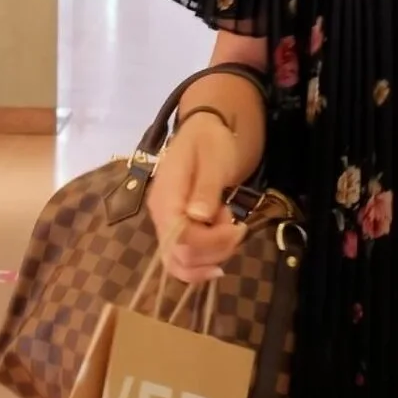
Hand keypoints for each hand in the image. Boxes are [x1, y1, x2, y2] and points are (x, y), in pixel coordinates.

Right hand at [145, 117, 249, 282]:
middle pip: (180, 256)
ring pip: (181, 264)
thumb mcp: (214, 158)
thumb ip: (206, 188)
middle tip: (237, 228)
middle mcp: (160, 216)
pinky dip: (204, 261)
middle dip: (215, 251)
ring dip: (212, 257)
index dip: (211, 242)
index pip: (180, 237)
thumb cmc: (210, 142)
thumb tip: (199, 217)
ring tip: (228, 229)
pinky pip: (183, 258)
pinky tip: (221, 246)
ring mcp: (165, 224)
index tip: (238, 227)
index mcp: (166, 196)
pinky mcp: (175, 230)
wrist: (203, 133)